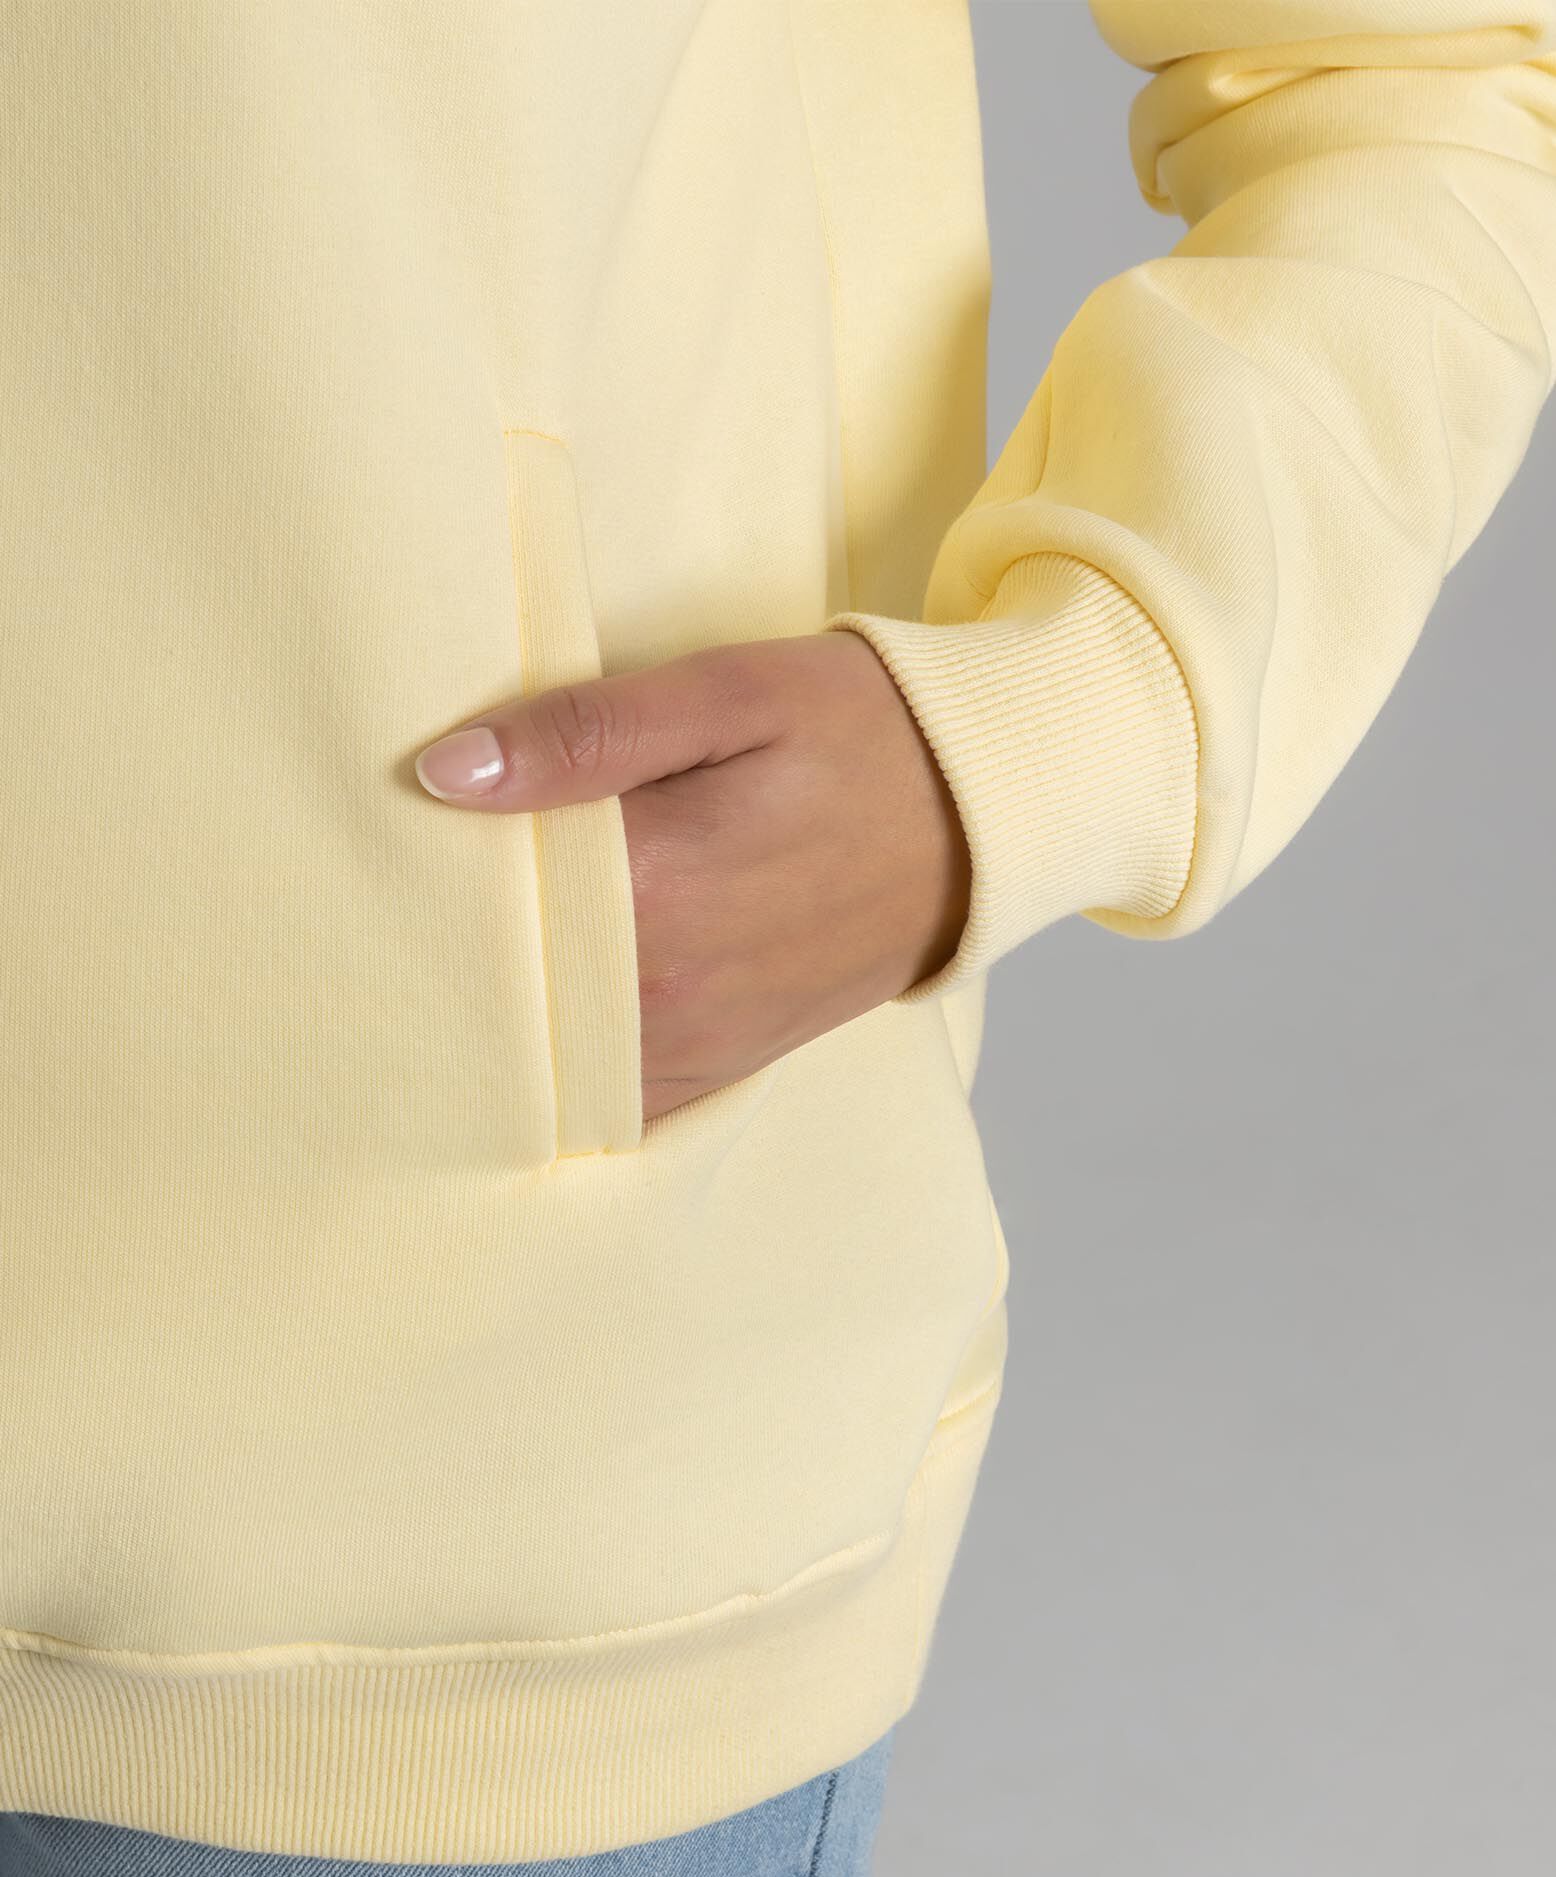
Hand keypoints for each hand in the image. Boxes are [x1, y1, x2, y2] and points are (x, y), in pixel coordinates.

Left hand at [414, 631, 971, 1120]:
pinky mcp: (723, 1063)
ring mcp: (698, 1039)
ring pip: (544, 1058)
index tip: (367, 844)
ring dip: (490, 1016)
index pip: (483, 901)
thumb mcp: (729, 693)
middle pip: (500, 990)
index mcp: (658, 882)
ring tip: (438, 956)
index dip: (416, 873)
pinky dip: (558, 1072)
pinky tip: (523, 1025)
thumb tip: (443, 772)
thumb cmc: (855, 733)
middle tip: (380, 896)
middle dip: (440, 950)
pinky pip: (611, 1099)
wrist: (982, 816)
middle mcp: (667, 986)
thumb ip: (587, 732)